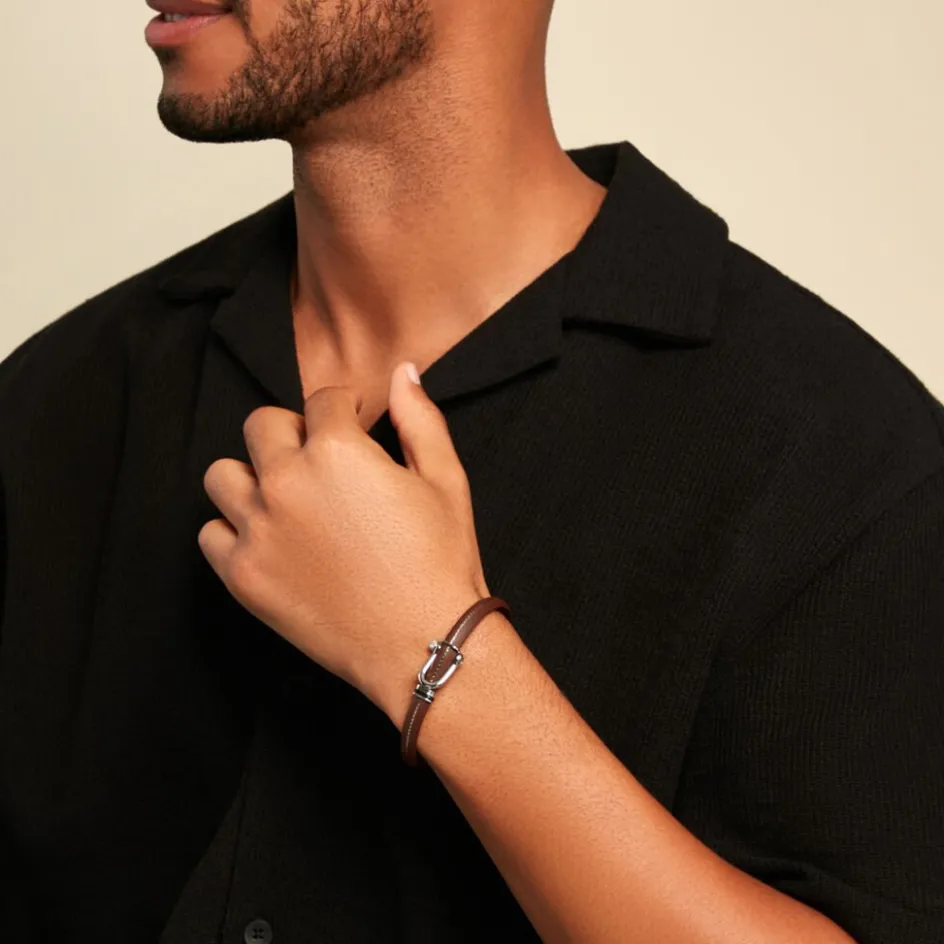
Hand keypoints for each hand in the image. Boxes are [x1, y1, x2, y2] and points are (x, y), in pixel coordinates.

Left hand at [197, 362, 492, 715]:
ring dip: (252, 476)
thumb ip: (420, 418)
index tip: (354, 425)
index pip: (323, 401)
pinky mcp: (242, 575)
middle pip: (263, 425)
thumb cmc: (441, 562)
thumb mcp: (445, 480)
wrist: (424, 643)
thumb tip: (404, 372)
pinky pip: (210, 533)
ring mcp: (258, 529)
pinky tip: (270, 540)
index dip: (345, 410)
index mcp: (339, 450)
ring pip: (223, 475)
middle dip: (293, 432)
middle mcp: (287, 481)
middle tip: (320, 460)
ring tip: (285, 498)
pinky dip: (234, 531)